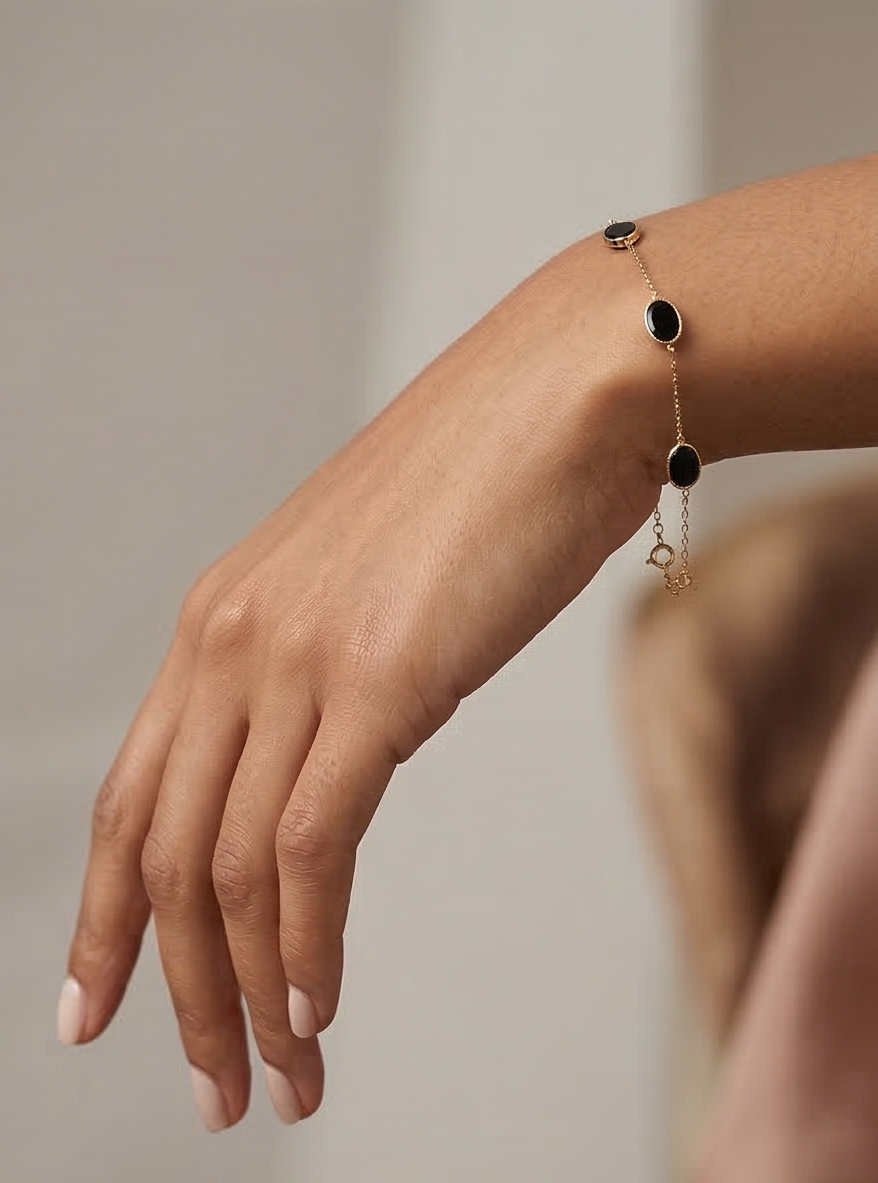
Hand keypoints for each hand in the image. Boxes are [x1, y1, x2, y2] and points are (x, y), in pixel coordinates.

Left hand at [57, 237, 661, 1129]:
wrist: (562, 395)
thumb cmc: (485, 485)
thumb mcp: (368, 590)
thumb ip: (327, 670)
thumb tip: (329, 755)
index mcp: (219, 621)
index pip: (129, 796)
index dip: (102, 917)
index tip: (95, 1008)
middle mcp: (232, 641)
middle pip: (161, 855)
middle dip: (173, 992)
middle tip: (208, 1090)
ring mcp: (298, 658)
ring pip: (229, 868)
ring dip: (248, 996)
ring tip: (278, 1085)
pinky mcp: (378, 678)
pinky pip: (312, 847)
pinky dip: (307, 948)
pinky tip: (320, 1011)